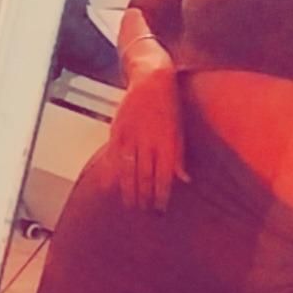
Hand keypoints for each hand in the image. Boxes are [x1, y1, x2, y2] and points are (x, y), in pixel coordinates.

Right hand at [102, 67, 189, 211]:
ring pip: (128, 170)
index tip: (160, 210)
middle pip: (145, 177)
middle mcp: (149, 142)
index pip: (164, 177)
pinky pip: (113, 156)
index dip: (161, 196)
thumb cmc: (169, 105)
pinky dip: (110, 173)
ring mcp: (132, 136)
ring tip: (129, 205)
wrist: (152, 79)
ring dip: (128, 190)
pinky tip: (108, 186)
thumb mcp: (179, 131)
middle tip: (143, 213)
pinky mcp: (118, 130)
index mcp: (167, 143)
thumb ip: (178, 157)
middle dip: (144, 198)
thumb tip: (184, 180)